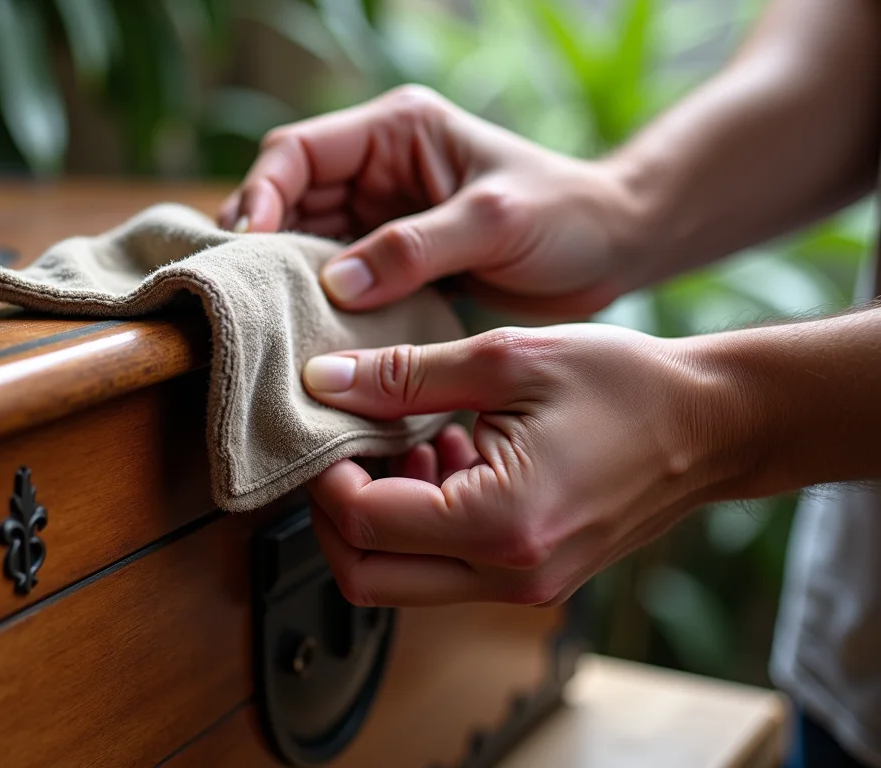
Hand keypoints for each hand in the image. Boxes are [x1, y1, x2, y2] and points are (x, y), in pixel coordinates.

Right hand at [219, 85, 638, 317]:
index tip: (252, 244)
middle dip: (262, 242)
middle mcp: (377, 170)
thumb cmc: (566, 217)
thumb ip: (415, 248)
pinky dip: (318, 302)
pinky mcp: (393, 261)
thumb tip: (335, 283)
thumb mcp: (493, 222)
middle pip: (289, 198)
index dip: (264, 193)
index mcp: (396, 131)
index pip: (300, 151)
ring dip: (285, 276)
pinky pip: (337, 279)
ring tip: (264, 318)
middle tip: (243, 292)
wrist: (614, 251)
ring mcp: (381, 217)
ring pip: (305, 242)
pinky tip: (306, 332)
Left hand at [299, 323, 738, 606]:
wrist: (714, 424)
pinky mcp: (530, 579)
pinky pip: (444, 569)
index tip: (331, 422)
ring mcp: (521, 588)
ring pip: (399, 579)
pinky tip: (442, 455)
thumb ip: (403, 375)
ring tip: (406, 439)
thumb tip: (323, 381)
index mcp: (498, 523)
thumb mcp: (507, 360)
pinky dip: (419, 522)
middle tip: (346, 445)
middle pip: (366, 577)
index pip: (364, 522)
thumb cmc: (627, 384)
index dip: (326, 473)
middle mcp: (507, 576)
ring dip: (378, 516)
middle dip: (335, 512)